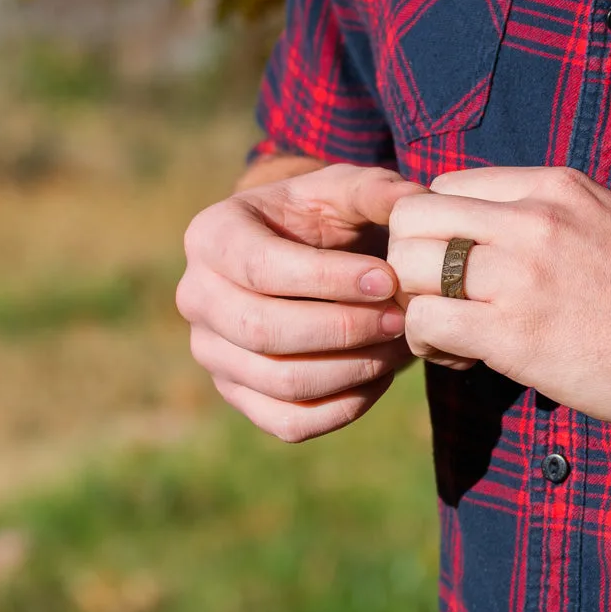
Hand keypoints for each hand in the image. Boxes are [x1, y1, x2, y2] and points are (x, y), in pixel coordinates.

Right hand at [178, 163, 426, 442]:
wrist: (302, 250)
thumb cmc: (322, 213)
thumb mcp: (344, 188)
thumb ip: (377, 190)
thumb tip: (413, 203)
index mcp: (212, 235)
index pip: (262, 268)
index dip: (328, 280)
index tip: (388, 279)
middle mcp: (197, 296)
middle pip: (263, 331)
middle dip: (344, 329)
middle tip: (401, 318)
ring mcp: (212, 352)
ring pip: (281, 382)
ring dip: (353, 368)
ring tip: (400, 342)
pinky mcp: (238, 394)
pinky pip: (290, 422)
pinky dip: (345, 407)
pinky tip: (381, 373)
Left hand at [388, 166, 610, 439]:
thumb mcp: (605, 223)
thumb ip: (546, 214)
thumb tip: (491, 227)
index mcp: (553, 185)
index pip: (445, 186)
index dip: (437, 230)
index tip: (456, 269)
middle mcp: (531, 217)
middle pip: (412, 218)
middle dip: (410, 262)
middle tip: (436, 299)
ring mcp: (521, 272)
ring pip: (408, 267)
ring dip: (414, 304)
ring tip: (447, 333)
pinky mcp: (515, 333)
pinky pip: (428, 321)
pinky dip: (428, 342)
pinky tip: (462, 358)